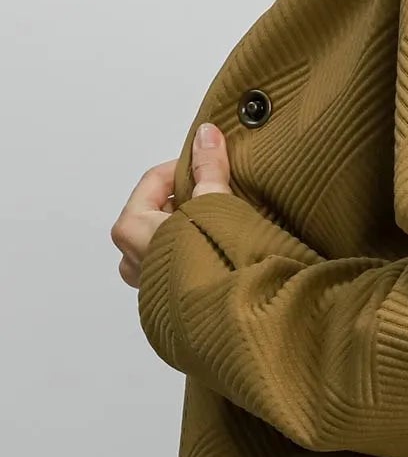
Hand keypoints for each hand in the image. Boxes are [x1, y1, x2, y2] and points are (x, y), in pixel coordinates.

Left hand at [111, 121, 232, 288]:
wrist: (228, 322)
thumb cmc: (210, 266)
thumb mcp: (213, 204)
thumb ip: (209, 168)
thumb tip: (206, 135)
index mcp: (131, 229)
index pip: (154, 181)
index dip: (186, 168)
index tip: (211, 165)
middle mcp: (132, 257)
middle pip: (159, 212)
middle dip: (190, 201)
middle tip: (221, 197)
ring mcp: (149, 282)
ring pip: (169, 240)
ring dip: (194, 231)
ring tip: (224, 228)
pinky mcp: (170, 302)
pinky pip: (180, 265)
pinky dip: (197, 254)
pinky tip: (223, 254)